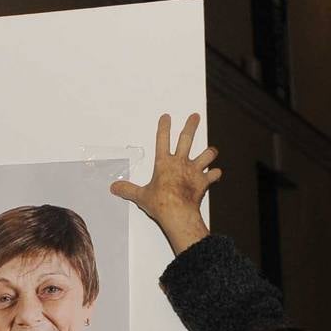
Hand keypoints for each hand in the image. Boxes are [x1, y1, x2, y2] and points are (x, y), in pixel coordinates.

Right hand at [110, 112, 219, 255]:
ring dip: (209, 152)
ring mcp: (194, 171)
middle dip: (191, 126)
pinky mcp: (203, 182)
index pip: (162, 140)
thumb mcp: (140, 196)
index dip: (164, 127)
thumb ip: (128, 190)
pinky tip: (216, 173)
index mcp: (164, 163)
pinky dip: (215, 174)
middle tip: (195, 117)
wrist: (178, 213)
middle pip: (187, 139)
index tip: (167, 117)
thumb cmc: (160, 203)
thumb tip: (114, 188)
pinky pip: (213, 175)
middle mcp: (180, 163)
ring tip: (212, 149)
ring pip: (206, 155)